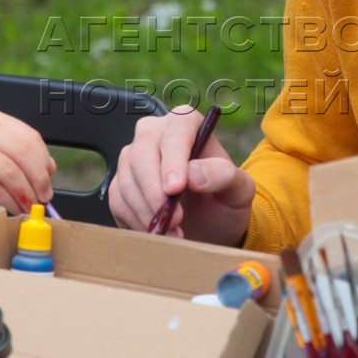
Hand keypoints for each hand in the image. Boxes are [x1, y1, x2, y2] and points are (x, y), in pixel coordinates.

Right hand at [0, 108, 56, 222]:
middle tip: (44, 196)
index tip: (49, 179)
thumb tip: (50, 168)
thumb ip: (17, 157)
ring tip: (29, 206)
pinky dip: (9, 201)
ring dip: (25, 193)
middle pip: (22, 151)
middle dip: (38, 178)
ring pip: (10, 170)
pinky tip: (12, 208)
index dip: (44, 160)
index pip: (28, 136)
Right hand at [109, 106, 253, 245]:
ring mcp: (135, 157)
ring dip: (147, 212)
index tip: (175, 189)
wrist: (211, 226)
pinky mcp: (122, 183)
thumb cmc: (225, 201)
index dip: (172, 160)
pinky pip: (118, 199)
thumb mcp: (239, 190)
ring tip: (173, 232)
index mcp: (188, 124)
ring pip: (127, 179)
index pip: (176, 132)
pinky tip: (157, 232)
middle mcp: (157, 134)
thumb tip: (194, 174)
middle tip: (174, 221)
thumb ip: (224, 176)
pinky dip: (136, 220)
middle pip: (142, 154)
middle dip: (155, 192)